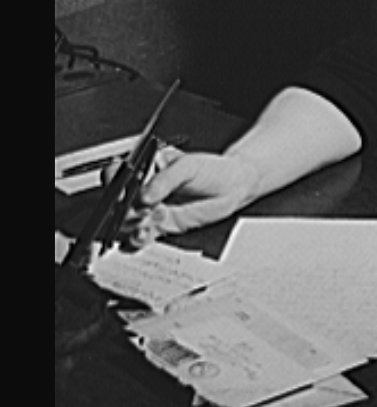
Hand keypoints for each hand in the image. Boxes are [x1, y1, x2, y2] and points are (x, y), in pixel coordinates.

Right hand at [107, 148, 261, 244]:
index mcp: (144, 169)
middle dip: (124, 209)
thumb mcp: (188, 166)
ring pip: (124, 223)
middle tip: (142, 210)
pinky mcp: (159, 226)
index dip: (113, 185)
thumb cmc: (210, 169)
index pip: (116, 176)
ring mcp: (148, 210)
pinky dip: (138, 239)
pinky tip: (145, 234)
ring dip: (132, 224)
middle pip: (116, 203)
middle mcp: (141, 190)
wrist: (232, 186)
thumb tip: (144, 196)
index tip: (124, 193)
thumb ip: (165, 180)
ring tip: (155, 217)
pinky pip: (139, 237)